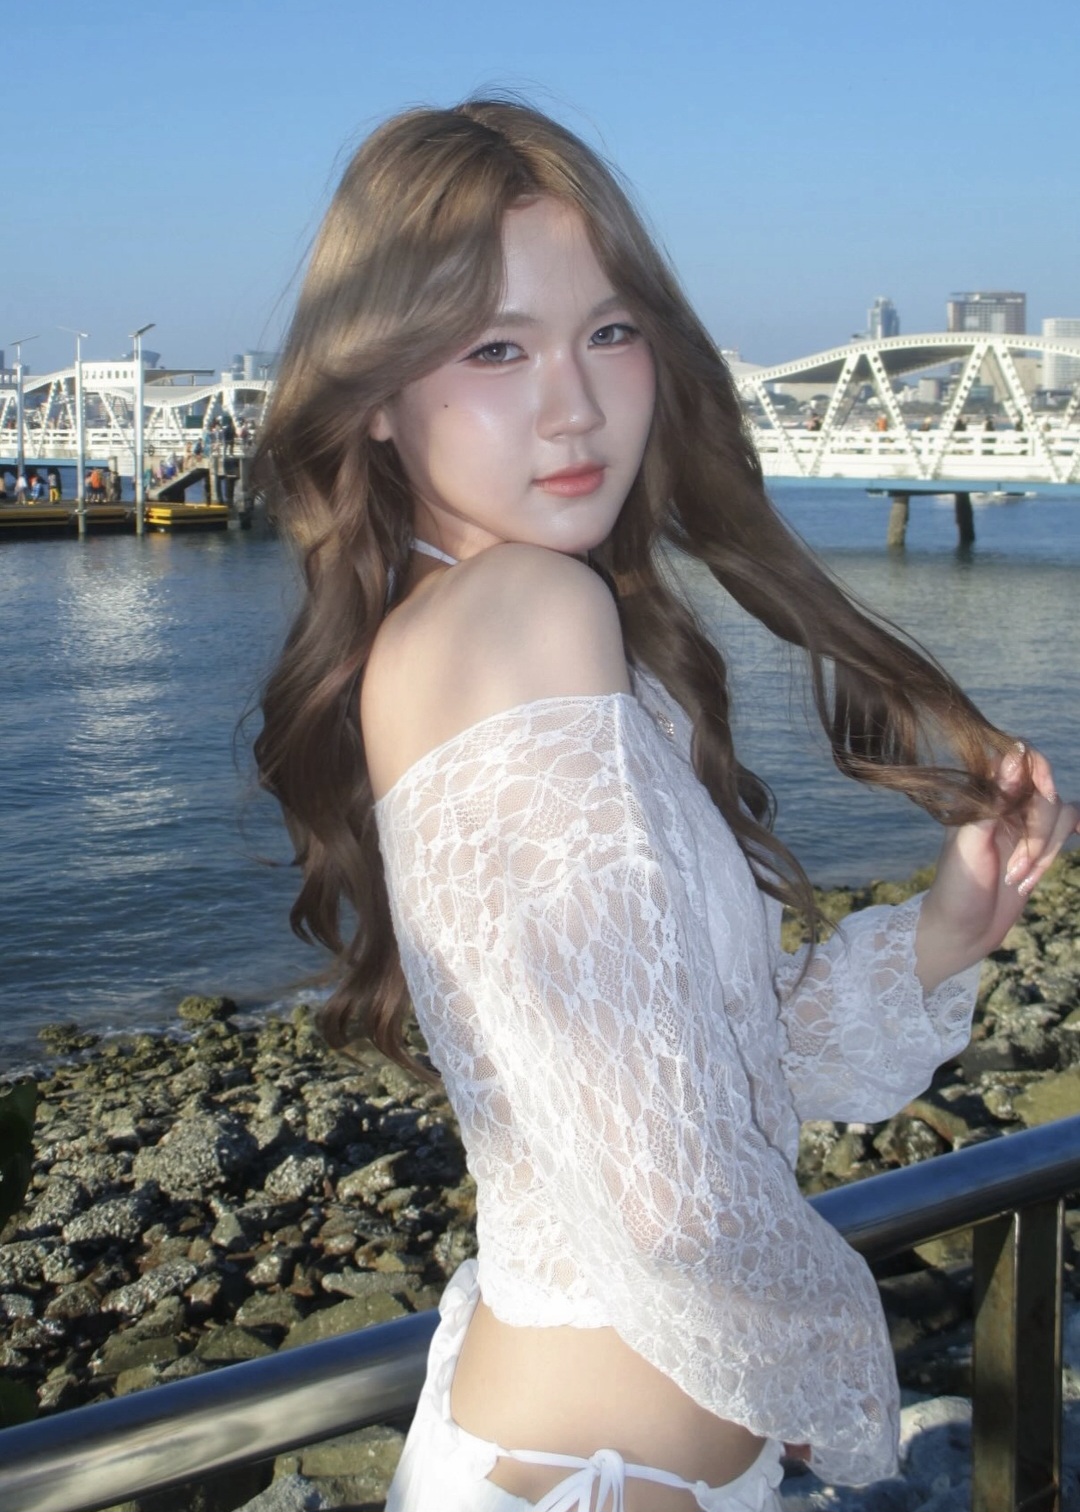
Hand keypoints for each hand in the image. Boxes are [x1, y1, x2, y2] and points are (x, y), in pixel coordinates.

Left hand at [916, 745, 1079, 992]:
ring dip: (1045, 851)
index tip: (1041, 791)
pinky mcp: (1038, 844)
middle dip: (1038, 833)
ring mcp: (1023, 823)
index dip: (1037, 770)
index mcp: (980, 795)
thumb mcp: (969, 844)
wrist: (963, 929)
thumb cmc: (957, 886)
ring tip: (1018, 880)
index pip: (1018, 758)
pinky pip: (1067, 826)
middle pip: (1046, 790)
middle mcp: (1004, 803)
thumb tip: (1013, 756)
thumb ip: (992, 801)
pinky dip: (1067, 839)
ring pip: (1061, 813)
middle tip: (1015, 869)